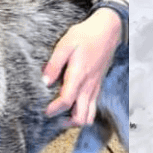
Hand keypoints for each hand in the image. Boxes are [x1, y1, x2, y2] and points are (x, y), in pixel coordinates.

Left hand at [43, 8, 121, 125]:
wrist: (107, 30)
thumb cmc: (85, 35)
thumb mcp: (65, 44)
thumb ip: (54, 64)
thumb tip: (44, 81)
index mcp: (79, 75)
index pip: (66, 101)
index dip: (54, 109)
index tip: (45, 110)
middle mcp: (89, 85)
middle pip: (82, 117)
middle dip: (67, 122)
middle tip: (54, 117)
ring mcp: (95, 87)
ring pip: (90, 115)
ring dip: (77, 119)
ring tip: (64, 115)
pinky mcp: (98, 85)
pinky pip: (93, 106)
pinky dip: (84, 111)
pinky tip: (74, 105)